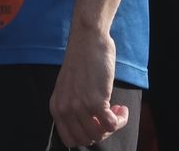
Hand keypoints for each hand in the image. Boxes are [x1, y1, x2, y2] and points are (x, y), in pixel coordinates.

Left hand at [50, 27, 127, 147]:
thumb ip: (72, 106)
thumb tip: (88, 126)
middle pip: (86, 140)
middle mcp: (65, 110)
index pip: (69, 139)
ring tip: (117, 111)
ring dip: (113, 126)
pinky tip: (122, 110)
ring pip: (99, 135)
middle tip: (109, 118)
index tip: (96, 125)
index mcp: (56, 107)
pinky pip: (112, 125)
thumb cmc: (82, 60)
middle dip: (101, 133)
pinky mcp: (96, 101)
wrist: (87, 39)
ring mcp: (80, 106)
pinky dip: (121, 120)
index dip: (86, 136)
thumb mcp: (68, 87)